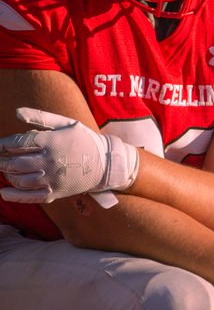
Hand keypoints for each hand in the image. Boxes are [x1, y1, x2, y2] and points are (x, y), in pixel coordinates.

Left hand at [0, 107, 138, 206]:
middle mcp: (51, 161)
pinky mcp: (56, 192)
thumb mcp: (67, 123)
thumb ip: (41, 117)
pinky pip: (29, 197)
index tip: (0, 146)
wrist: (107, 163)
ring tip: (6, 170)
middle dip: (1, 160)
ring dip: (8, 175)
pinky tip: (3, 192)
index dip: (3, 144)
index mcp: (52, 142)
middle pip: (15, 162)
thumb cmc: (85, 140)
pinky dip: (13, 195)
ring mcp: (53, 179)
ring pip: (20, 179)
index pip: (18, 143)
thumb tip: (16, 112)